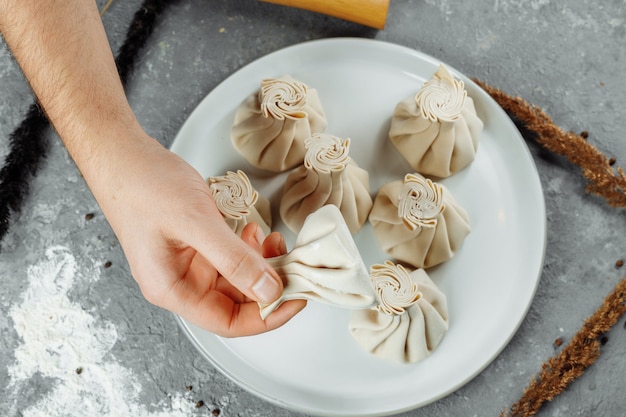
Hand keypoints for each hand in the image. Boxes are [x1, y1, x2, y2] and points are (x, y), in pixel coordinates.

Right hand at [91, 135, 305, 336]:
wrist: (123, 155)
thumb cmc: (144, 186)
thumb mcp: (196, 222)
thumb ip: (234, 259)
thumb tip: (269, 290)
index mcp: (173, 289)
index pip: (228, 322)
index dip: (267, 316)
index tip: (295, 297)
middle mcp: (180, 282)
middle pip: (235, 302)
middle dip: (267, 285)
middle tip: (294, 265)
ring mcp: (187, 263)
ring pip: (235, 278)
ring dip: (260, 264)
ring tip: (273, 241)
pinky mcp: (195, 244)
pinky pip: (229, 256)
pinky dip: (247, 248)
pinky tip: (254, 231)